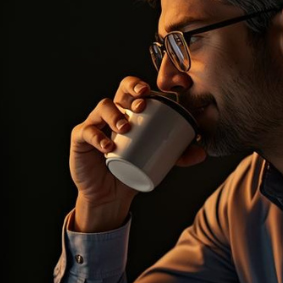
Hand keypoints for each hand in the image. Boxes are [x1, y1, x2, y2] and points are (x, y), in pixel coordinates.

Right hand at [70, 77, 206, 207]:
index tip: (149, 92)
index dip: (139, 86)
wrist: (110, 196)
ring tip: (125, 128)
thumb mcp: (157, 162)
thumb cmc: (132, 172)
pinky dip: (97, 137)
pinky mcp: (80, 140)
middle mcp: (110, 114)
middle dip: (130, 91)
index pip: (132, 90)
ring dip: (115, 114)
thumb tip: (202, 153)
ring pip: (102, 108)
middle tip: (141, 106)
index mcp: (128, 113)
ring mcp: (94, 125)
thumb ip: (178, 156)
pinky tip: (107, 145)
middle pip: (118, 92)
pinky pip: (86, 132)